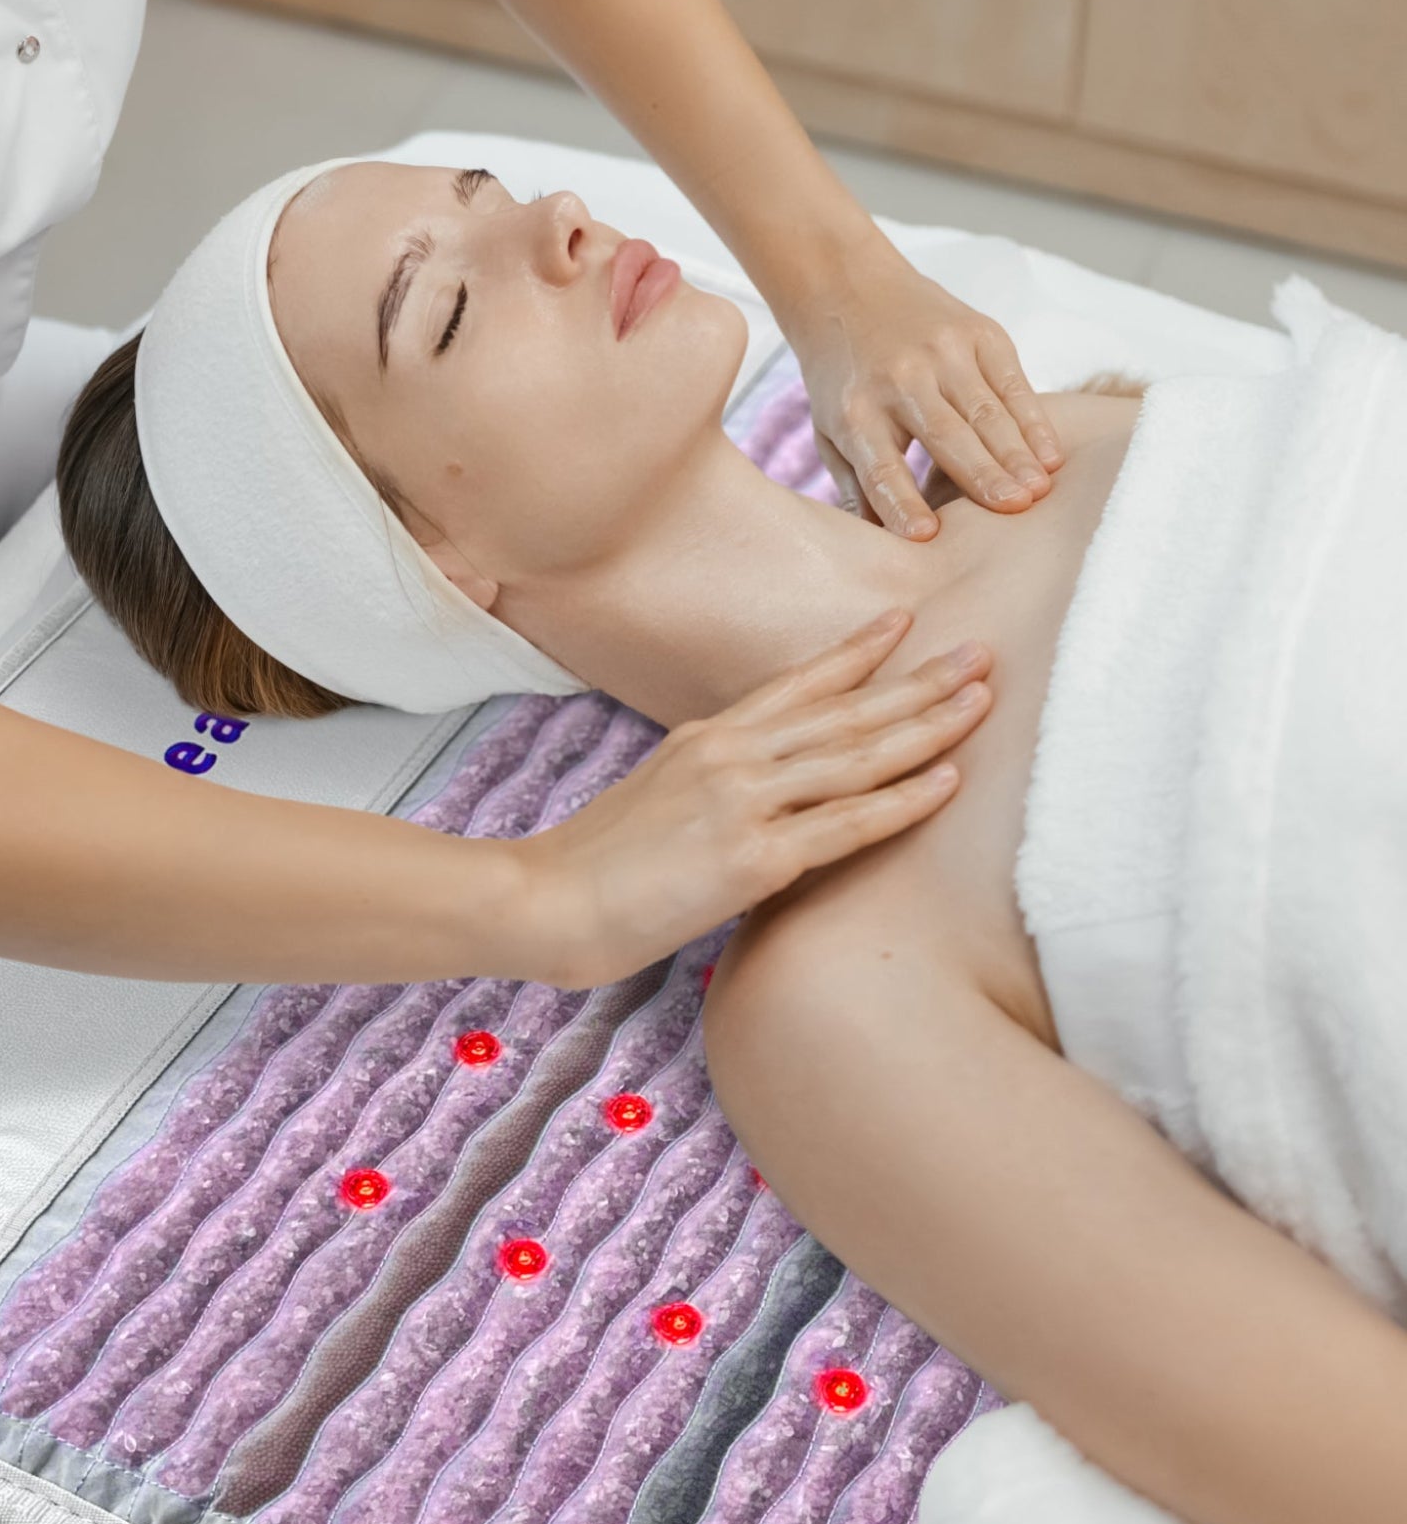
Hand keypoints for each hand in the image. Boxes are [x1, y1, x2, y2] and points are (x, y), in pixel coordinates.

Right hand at [518, 611, 990, 988]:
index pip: (795, 685)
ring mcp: (741, 803)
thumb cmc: (588, 868)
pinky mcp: (751, 858)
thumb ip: (702, 784)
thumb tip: (743, 792)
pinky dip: (902, 800)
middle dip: (917, 681)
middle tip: (981, 653)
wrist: (541, 901)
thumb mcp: (650, 799)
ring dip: (927, 725)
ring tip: (981, 700)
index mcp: (703, 739)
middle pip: (842, 711)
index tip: (904, 621)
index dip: (855, 653)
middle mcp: (728, 756)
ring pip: (855, 756)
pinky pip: (845, 825)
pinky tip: (947, 781)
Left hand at [793, 249, 1061, 538]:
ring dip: (1016, 452)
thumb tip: (876, 547)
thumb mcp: (830, 428)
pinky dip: (1033, 420)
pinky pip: (1013, 383)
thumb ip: (857, 484)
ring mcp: (942, 352)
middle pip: (945, 435)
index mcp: (856, 410)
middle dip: (980, 474)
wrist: (847, 287)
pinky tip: (1050, 454)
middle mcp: (900, 379)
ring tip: (1038, 490)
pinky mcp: (979, 333)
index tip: (925, 536)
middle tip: (1014, 511)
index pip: (881, 465)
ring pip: (986, 411)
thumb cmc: (843, 376)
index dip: (902, 501)